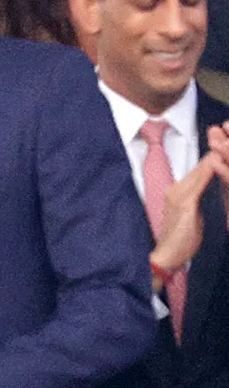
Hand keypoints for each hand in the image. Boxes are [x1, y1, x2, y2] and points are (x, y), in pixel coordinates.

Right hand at [150, 153, 223, 277]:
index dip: (217, 153)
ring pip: (204, 168)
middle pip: (203, 164)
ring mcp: (179, 194)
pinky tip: (220, 159)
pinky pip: (202, 180)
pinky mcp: (184, 201)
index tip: (228, 141)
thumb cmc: (180, 240)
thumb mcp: (192, 215)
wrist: (166, 256)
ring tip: (227, 141)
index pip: (202, 167)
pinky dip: (212, 168)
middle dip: (219, 148)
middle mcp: (177, 188)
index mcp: (179, 191)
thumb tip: (204, 191)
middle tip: (228, 131)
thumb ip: (197, 199)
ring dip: (218, 153)